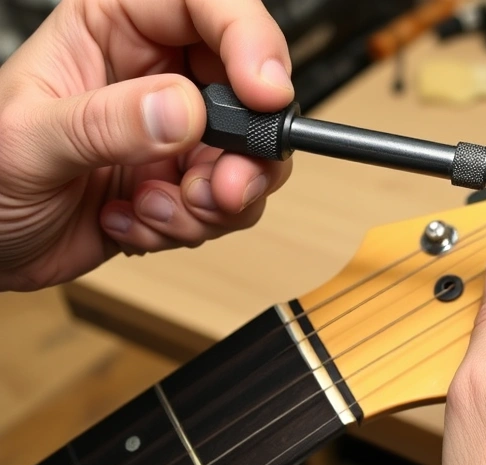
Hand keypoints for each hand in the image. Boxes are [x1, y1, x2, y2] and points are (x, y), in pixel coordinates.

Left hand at [0, 0, 294, 290]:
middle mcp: (155, 74)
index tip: (262, 93)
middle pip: (247, 88)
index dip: (248, 39)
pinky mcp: (183, 182)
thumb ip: (105, 122)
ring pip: (249, 155)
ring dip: (218, 198)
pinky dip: (194, 224)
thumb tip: (181, 111)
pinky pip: (228, 203)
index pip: (205, 6)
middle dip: (245, 148)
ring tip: (160, 209)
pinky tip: (137, 221)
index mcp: (112, 28)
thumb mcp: (26, 142)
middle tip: (224, 186)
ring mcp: (174, 133)